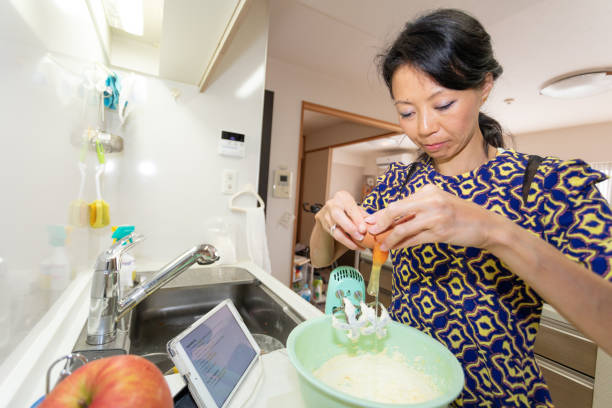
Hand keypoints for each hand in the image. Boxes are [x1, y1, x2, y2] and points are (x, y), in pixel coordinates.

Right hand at [315, 191, 368, 249]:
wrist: (332, 214)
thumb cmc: (348, 210)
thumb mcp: (356, 210)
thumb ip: (364, 216)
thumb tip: (374, 224)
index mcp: (342, 196)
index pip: (349, 207)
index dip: (357, 219)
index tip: (364, 229)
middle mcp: (332, 204)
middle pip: (337, 215)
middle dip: (350, 227)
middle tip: (360, 237)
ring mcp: (326, 215)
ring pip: (335, 228)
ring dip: (348, 239)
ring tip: (359, 245)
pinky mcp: (324, 226)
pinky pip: (334, 236)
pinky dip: (346, 242)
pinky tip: (355, 246)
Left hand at [364, 184, 499, 250]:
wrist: (487, 225)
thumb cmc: (461, 215)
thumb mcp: (439, 203)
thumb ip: (418, 209)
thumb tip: (393, 219)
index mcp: (429, 190)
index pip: (399, 202)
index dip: (382, 213)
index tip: (370, 221)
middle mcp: (431, 200)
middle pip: (395, 210)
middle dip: (379, 222)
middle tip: (370, 232)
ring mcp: (435, 216)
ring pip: (403, 228)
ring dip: (389, 238)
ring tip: (381, 246)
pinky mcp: (440, 233)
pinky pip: (414, 240)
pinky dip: (402, 245)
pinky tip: (395, 249)